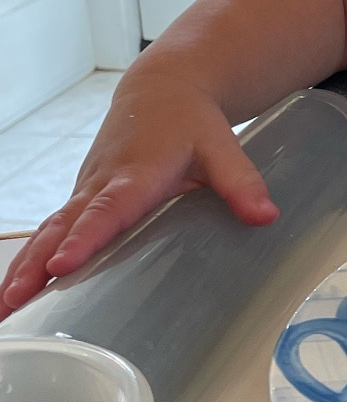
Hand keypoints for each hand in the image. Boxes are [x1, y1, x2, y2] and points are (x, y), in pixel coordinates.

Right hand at [0, 75, 277, 316]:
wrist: (161, 90)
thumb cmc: (191, 121)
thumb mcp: (222, 146)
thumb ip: (241, 182)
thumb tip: (265, 217)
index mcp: (135, 173)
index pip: (107, 210)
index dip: (86, 237)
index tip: (64, 265)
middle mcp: (101, 184)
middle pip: (62, 228)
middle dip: (36, 265)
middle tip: (13, 302)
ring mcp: (85, 193)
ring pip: (47, 233)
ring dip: (22, 271)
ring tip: (2, 311)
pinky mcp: (80, 200)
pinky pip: (49, 233)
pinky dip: (27, 263)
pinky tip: (13, 296)